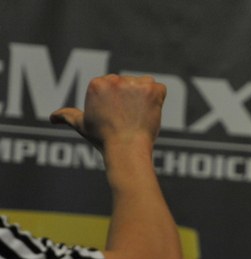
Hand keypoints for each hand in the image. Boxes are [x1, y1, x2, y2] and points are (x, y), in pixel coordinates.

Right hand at [49, 74, 164, 152]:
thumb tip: (52, 118)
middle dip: (131, 99)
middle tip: (129, 119)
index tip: (118, 116)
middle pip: (129, 84)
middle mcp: (114, 80)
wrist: (126, 148)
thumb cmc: (104, 139)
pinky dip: (159, 99)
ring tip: (138, 116)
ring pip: (144, 85)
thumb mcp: (81, 126)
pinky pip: (160, 88)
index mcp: (96, 84)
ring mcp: (133, 84)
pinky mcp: (151, 90)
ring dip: (144, 98)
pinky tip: (150, 112)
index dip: (119, 102)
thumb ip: (67, 116)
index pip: (114, 85)